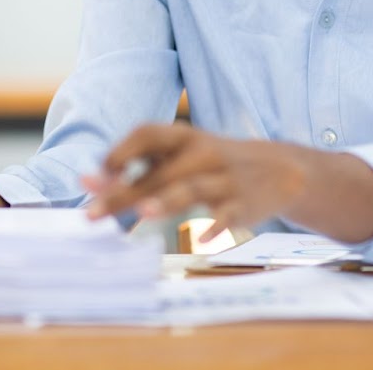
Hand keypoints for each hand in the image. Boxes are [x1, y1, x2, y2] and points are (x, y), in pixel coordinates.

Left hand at [81, 124, 310, 240]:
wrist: (280, 169)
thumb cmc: (212, 163)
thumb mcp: (184, 155)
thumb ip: (143, 167)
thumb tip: (91, 183)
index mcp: (183, 137)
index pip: (147, 134)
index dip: (122, 150)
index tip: (98, 172)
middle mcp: (202, 153)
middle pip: (158, 173)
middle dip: (123, 193)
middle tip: (91, 214)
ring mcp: (224, 178)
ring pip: (192, 188)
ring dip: (167, 200)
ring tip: (144, 212)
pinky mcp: (243, 203)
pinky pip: (228, 213)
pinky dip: (216, 226)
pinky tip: (202, 239)